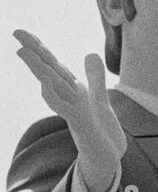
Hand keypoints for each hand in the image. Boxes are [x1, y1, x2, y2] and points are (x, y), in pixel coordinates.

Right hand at [13, 31, 126, 191]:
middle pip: (49, 71)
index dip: (39, 47)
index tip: (21, 32)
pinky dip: (53, 96)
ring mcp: (73, 111)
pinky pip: (64, 109)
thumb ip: (95, 78)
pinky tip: (44, 84)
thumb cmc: (100, 132)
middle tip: (16, 32)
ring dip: (39, 69)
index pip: (54, 65)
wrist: (107, 160)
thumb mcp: (101, 101)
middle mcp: (69, 98)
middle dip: (34, 52)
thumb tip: (90, 53)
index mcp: (73, 90)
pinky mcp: (81, 125)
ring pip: (53, 87)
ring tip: (23, 51)